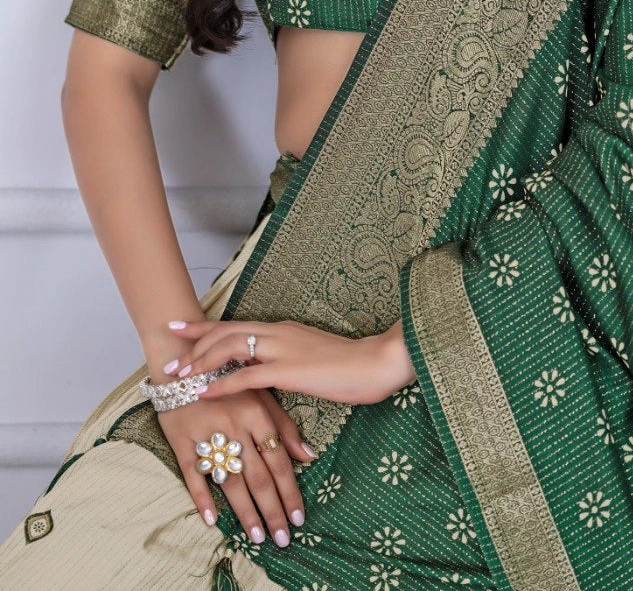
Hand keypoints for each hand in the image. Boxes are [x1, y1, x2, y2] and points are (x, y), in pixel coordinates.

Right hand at [157, 385, 314, 547]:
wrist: (183, 361)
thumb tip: (309, 455)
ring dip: (245, 512)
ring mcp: (207, 434)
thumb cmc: (229, 378)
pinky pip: (193, 474)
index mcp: (257, 414)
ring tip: (257, 536)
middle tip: (282, 539)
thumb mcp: (261, 394)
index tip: (299, 518)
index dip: (290, 492)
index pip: (278, 462)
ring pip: (230, 481)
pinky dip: (202, 498)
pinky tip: (212, 520)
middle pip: (257, 477)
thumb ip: (284, 425)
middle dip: (272, 510)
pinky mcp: (181, 441)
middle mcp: (234, 426)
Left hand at [163, 318, 413, 404]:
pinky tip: (204, 392)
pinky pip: (247, 377)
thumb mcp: (312, 356)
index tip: (180, 326)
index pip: (236, 325)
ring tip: (180, 375)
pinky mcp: (289, 371)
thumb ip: (287, 359)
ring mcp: (282, 349)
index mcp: (282, 330)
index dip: (205, 327)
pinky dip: (221, 384)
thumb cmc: (350, 364)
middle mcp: (278, 333)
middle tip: (169, 356)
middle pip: (226, 332)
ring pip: (231, 348)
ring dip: (202, 361)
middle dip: (194, 343)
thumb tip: (267, 370)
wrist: (377, 362)